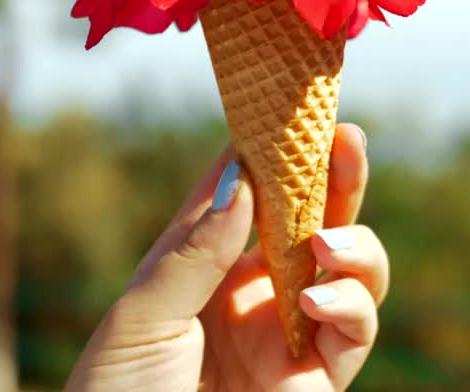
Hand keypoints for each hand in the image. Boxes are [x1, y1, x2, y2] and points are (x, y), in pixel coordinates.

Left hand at [66, 123, 386, 390]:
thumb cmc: (115, 390)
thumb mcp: (141, 314)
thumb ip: (196, 251)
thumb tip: (242, 181)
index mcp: (202, 262)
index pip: (245, 193)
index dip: (268, 149)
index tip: (286, 106)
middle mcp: (250, 290)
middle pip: (309, 219)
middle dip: (334, 177)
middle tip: (347, 137)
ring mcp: (286, 333)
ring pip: (349, 270)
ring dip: (353, 243)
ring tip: (324, 243)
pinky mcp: (315, 380)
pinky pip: (354, 331)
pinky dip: (350, 306)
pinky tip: (314, 300)